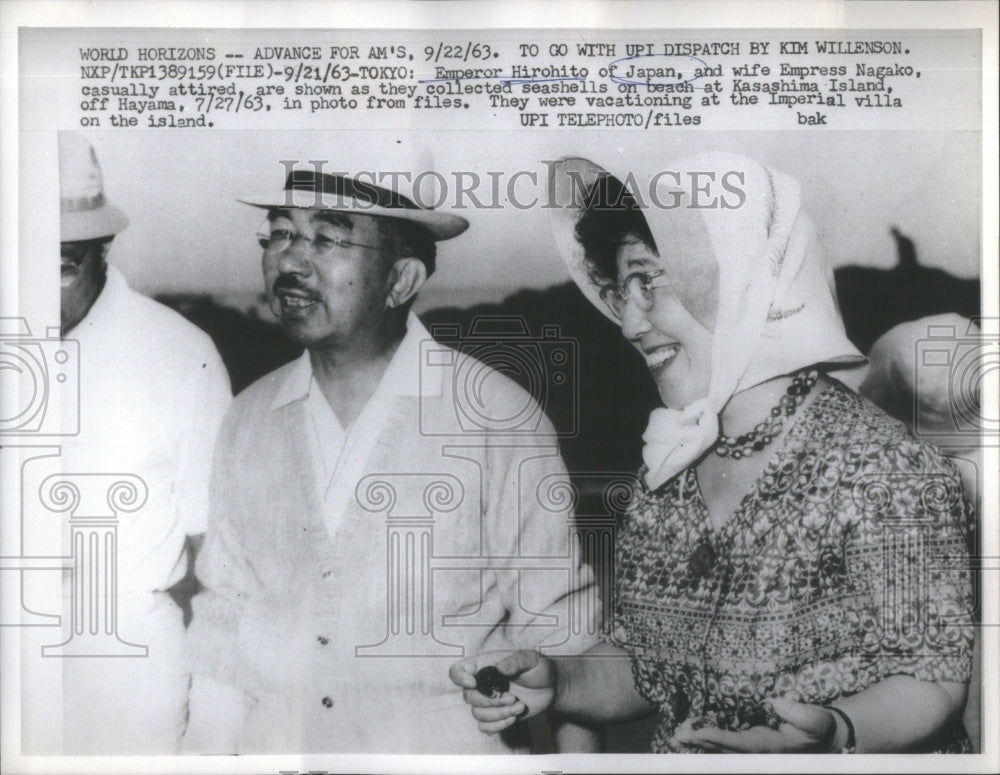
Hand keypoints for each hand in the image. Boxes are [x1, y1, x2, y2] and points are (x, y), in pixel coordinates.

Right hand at [449, 650, 556, 734]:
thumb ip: (515, 661)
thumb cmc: (538, 668)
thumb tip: (499, 669)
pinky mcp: (496, 716)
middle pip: (468, 697)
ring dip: (499, 714)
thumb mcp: (531, 659)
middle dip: (490, 701)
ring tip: (519, 706)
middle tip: (513, 697)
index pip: (458, 670)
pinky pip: (485, 727)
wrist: (551, 687)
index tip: (473, 683)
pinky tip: (515, 717)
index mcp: (484, 665)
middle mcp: (481, 684)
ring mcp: (487, 702)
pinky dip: (498, 725)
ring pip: (477, 714)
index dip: (459, 678)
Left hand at [672, 697, 840, 752]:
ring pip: (720, 747)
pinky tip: (689, 731)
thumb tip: (775, 701)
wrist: (824, 736)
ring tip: (677, 734)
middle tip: (677, 734)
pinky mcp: (748, 739)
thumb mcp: (814, 719)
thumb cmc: (818, 727)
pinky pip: (723, 740)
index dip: (719, 739)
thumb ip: (798, 712)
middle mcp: (756, 750)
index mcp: (769, 747)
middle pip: (723, 749)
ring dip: (698, 741)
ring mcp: (751, 746)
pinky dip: (706, 736)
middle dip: (700, 742)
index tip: (700, 732)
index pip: (740, 745)